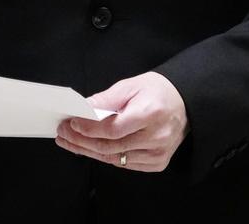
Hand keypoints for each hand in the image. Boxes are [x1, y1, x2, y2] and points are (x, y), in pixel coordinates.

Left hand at [56, 71, 187, 172]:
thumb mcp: (132, 85)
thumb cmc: (157, 91)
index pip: (113, 128)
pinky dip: (105, 156)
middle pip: (111, 146)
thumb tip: (84, 108)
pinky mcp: (157, 163)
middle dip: (82, 141)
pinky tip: (90, 148)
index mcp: (151, 112)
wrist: (185, 103)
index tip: (71, 122)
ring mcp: (158, 153)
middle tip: (64, 133)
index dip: (89, 128)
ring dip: (89, 151)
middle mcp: (156, 136)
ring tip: (70, 142)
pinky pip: (124, 163)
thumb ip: (107, 98)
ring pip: (115, 158)